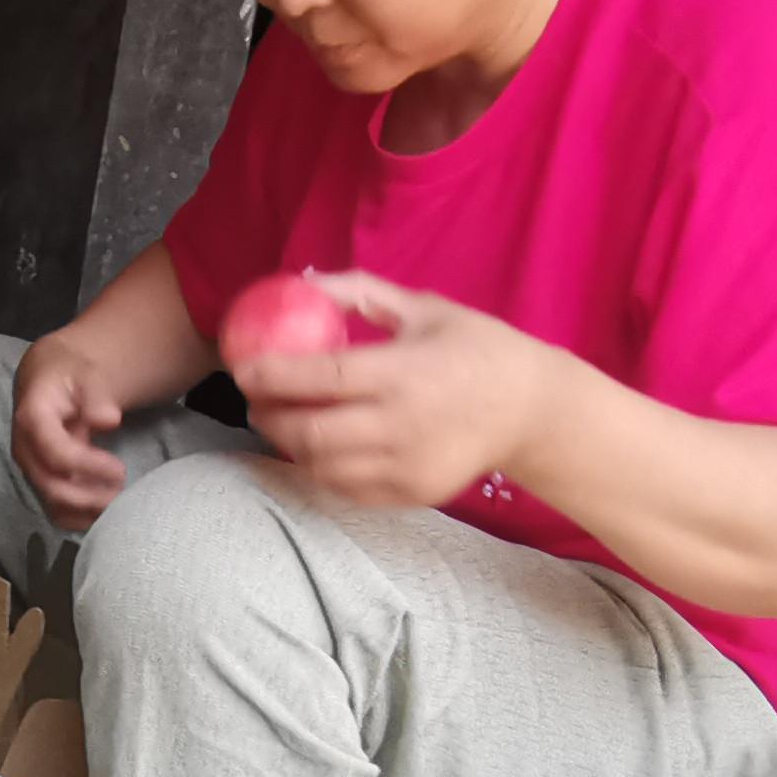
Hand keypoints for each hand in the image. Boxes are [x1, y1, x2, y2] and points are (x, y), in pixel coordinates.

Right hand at [13, 333, 136, 530]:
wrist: (48, 380)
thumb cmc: (70, 374)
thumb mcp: (86, 373)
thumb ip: (97, 395)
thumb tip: (109, 419)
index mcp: (32, 418)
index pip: (56, 453)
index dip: (88, 467)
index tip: (120, 470)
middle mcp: (25, 449)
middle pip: (52, 485)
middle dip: (90, 496)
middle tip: (123, 492)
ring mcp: (31, 468)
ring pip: (53, 504)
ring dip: (87, 511)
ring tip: (118, 504)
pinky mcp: (40, 481)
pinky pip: (56, 511)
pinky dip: (80, 518)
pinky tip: (104, 512)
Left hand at [225, 274, 556, 511]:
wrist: (532, 410)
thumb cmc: (478, 350)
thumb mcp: (425, 308)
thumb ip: (363, 294)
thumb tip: (307, 282)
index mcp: (403, 373)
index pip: (319, 379)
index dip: (272, 375)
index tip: (243, 368)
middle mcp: (400, 426)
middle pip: (310, 432)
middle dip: (269, 417)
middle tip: (256, 401)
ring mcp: (404, 466)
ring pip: (322, 466)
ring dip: (291, 445)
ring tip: (282, 421)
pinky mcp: (409, 494)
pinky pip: (346, 488)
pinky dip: (321, 469)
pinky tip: (316, 447)